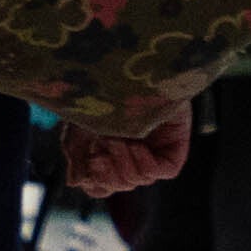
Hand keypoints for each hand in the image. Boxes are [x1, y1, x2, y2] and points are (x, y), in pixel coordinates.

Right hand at [62, 102, 190, 196]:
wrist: (123, 65)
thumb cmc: (100, 91)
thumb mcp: (78, 126)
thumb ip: (76, 156)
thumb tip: (76, 183)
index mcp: (109, 151)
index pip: (102, 185)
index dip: (95, 182)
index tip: (89, 163)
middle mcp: (132, 153)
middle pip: (120, 185)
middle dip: (108, 171)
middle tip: (101, 147)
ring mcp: (154, 150)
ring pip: (139, 179)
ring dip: (122, 163)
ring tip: (114, 139)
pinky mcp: (174, 144)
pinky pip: (164, 171)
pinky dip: (146, 164)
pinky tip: (136, 146)